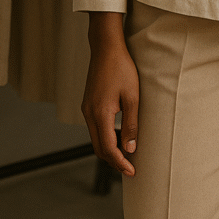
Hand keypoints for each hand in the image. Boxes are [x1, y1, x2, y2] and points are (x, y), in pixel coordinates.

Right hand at [82, 12, 139, 176]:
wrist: (106, 47)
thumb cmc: (122, 68)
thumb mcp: (132, 96)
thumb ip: (131, 123)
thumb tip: (130, 148)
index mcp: (100, 113)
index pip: (108, 148)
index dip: (120, 163)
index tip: (132, 172)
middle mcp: (89, 114)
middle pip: (98, 148)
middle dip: (113, 160)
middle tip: (129, 168)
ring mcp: (86, 108)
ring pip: (95, 139)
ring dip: (109, 150)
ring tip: (126, 154)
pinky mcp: (88, 103)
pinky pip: (95, 128)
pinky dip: (105, 137)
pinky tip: (117, 136)